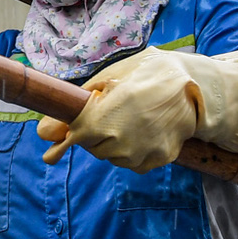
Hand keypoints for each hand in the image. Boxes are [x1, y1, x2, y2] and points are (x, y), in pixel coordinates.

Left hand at [34, 48, 237, 173]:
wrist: (195, 87)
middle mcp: (123, 139)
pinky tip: (139, 133)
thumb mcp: (109, 78)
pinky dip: (131, 152)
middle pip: (92, 148)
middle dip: (92, 134)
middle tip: (105, 117)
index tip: (56, 144)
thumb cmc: (147, 74)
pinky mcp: (158, 160)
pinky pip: (133, 164)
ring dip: (111, 144)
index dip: (66, 136)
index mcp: (107, 115)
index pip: (75, 136)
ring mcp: (142, 152)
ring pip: (112, 158)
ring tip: (126, 122)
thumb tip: (42, 134)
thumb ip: (76, 106)